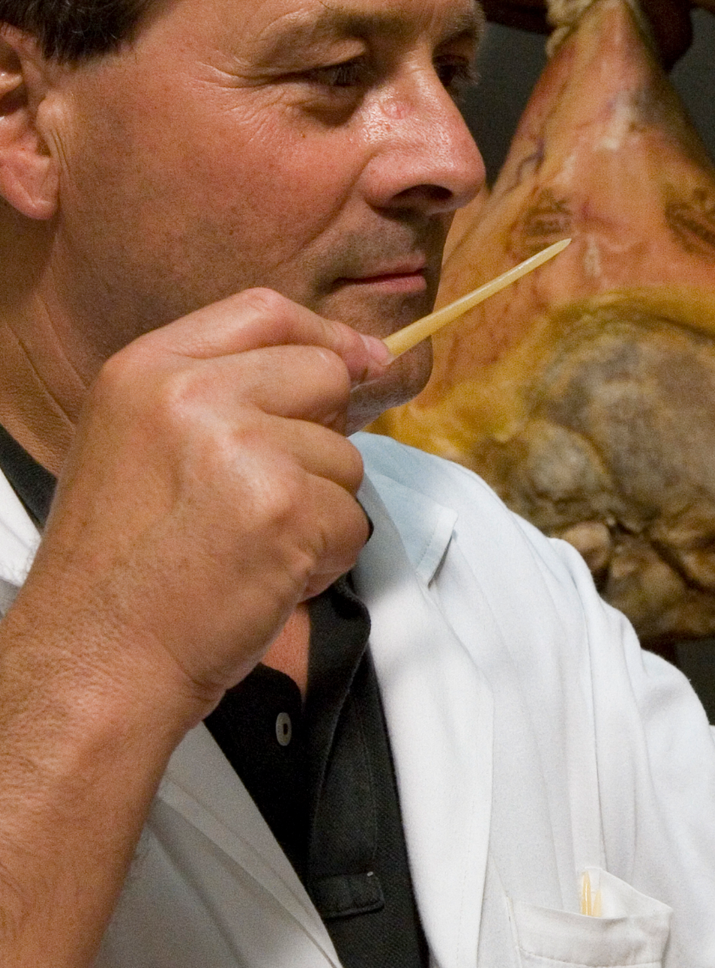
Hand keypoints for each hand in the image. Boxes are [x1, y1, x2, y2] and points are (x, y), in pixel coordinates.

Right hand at [11, 288, 390, 725]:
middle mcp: (191, 395)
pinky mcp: (285, 509)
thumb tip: (356, 362)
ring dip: (321, 510)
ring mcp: (241, 448)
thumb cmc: (126, 567)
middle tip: (273, 495)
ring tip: (250, 547)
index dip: (327, 335)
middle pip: (325, 374)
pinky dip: (327, 558)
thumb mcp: (144, 443)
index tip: (365, 362)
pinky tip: (266, 576)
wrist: (97, 656)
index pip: (267, 312)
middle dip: (324, 436)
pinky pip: (354, 520)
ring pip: (346, 458)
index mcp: (147, 368)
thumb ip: (229, 395)